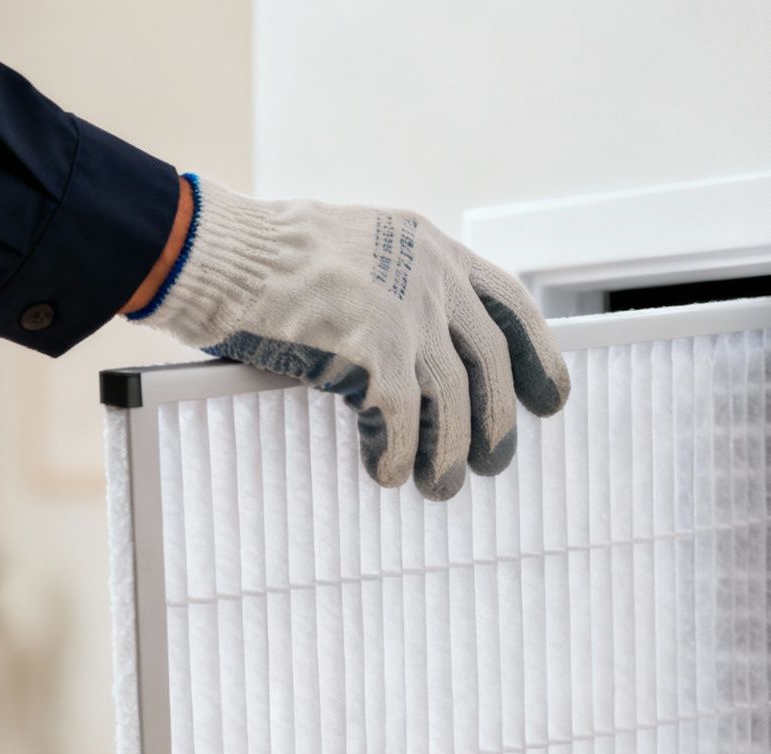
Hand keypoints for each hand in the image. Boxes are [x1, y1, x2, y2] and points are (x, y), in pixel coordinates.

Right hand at [129, 175, 568, 500]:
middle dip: (495, 421)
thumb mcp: (352, 249)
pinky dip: (398, 456)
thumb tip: (418, 352)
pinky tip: (388, 476)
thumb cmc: (264, 258)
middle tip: (494, 461)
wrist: (219, 253)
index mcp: (429, 246)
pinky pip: (401, 423)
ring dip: (449, 453)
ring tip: (441, 488)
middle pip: (489, 362)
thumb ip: (395, 285)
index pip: (508, 302)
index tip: (551, 398)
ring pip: (452, 402)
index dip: (537, 354)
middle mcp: (430, 277)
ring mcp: (405, 314)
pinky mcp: (373, 352)